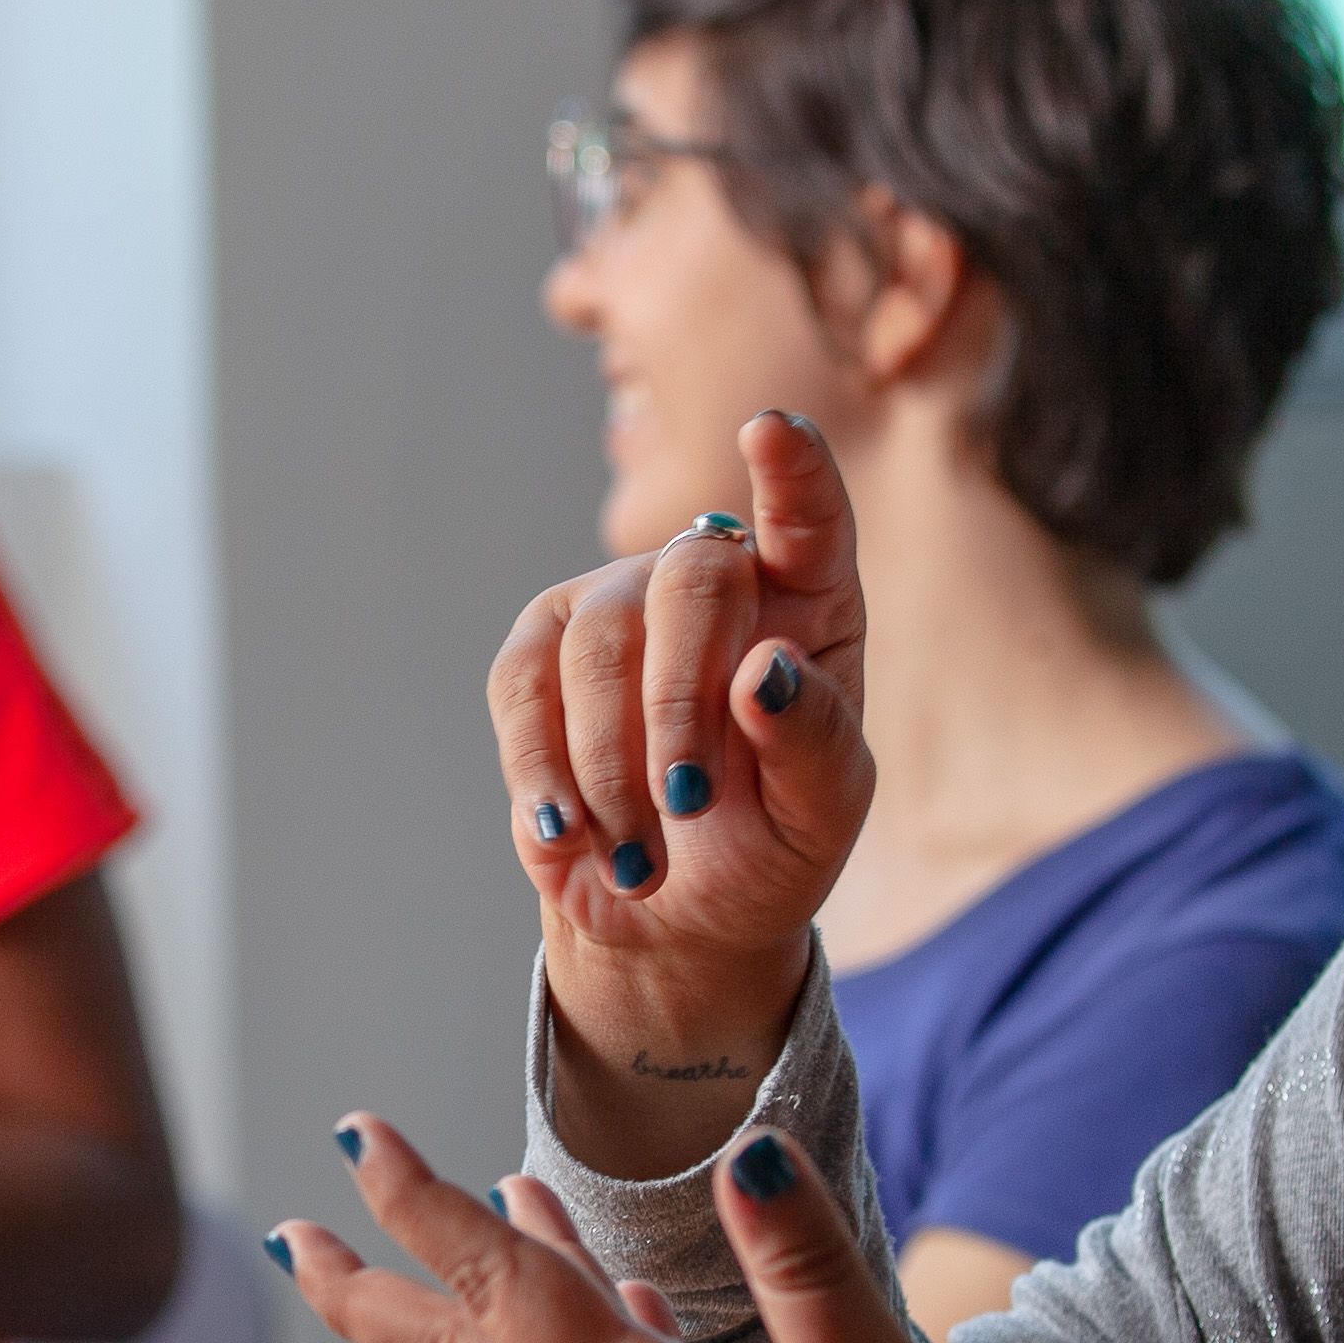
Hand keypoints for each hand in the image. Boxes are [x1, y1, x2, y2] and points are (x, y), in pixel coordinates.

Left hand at [272, 1110, 1022, 1342]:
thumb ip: (806, 1267)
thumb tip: (746, 1150)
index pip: (504, 1290)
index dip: (425, 1205)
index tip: (354, 1135)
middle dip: (372, 1291)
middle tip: (290, 1232)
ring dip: (478, 1302)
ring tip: (476, 1216)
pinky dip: (588, 1339)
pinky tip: (628, 1304)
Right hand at [492, 413, 873, 1167]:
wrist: (673, 911)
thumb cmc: (769, 846)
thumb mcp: (820, 817)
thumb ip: (813, 743)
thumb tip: (764, 670)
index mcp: (808, 602)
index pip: (809, 517)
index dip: (794, 472)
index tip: (771, 430)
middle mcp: (714, 578)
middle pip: (690, 580)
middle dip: (680, 702)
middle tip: (689, 802)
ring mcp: (619, 605)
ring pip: (599, 642)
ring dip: (614, 765)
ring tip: (642, 858)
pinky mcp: (538, 652)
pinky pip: (523, 688)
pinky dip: (546, 771)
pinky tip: (571, 836)